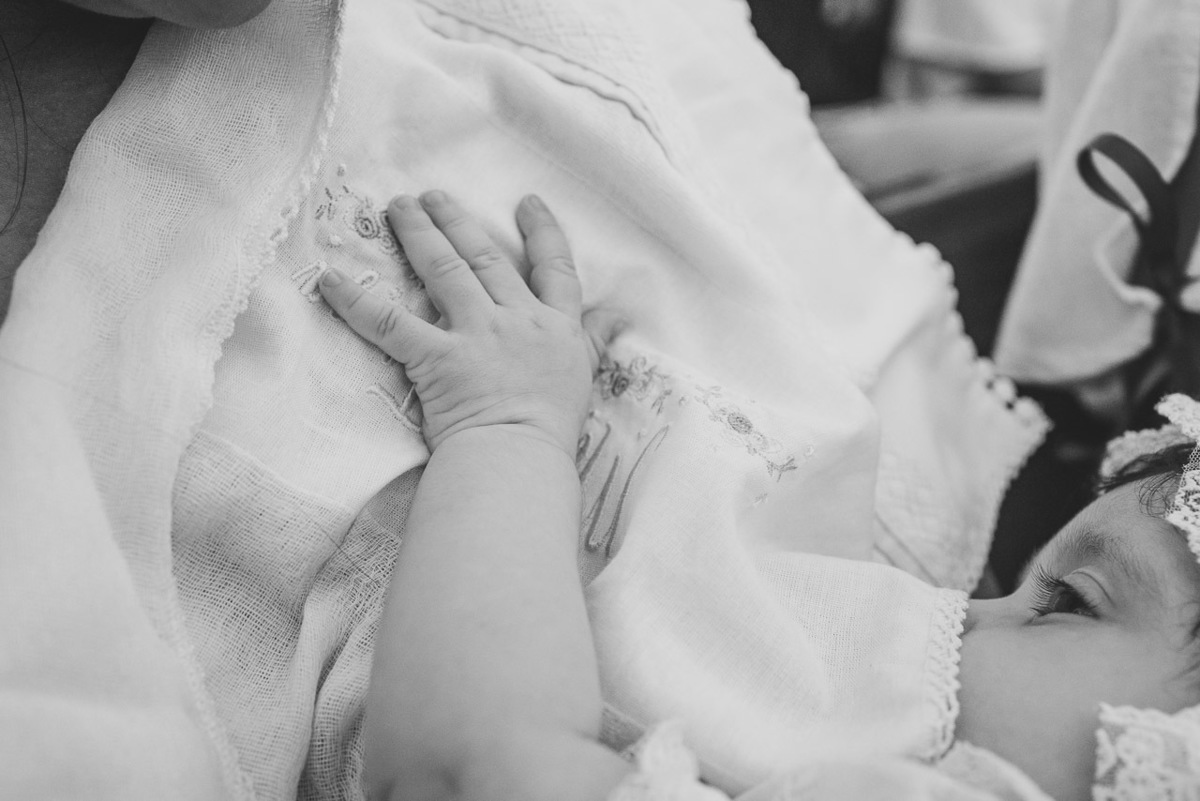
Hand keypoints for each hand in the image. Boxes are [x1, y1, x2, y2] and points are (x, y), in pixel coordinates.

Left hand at [318, 191, 612, 454]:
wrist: (521, 458)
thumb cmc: (553, 429)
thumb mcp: (584, 377)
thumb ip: (594, 341)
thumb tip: (618, 316)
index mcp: (555, 327)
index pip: (554, 269)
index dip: (542, 232)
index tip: (526, 203)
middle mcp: (516, 320)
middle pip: (486, 258)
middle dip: (458, 221)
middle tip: (433, 195)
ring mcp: (475, 335)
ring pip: (445, 270)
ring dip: (419, 233)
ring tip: (399, 206)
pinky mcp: (435, 358)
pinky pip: (388, 323)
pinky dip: (356, 301)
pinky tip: (330, 279)